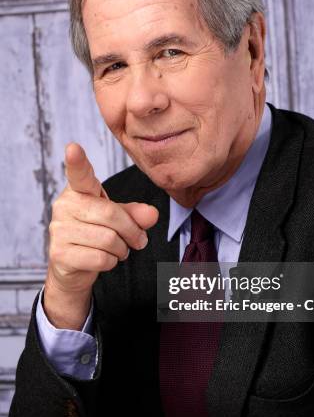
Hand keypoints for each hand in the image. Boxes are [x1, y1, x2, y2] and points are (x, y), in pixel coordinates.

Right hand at [44, 143, 158, 329]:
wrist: (73, 267)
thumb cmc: (96, 234)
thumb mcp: (119, 219)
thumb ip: (136, 213)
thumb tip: (152, 214)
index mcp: (79, 190)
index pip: (79, 174)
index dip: (77, 162)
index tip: (73, 148)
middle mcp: (64, 206)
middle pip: (111, 215)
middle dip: (132, 232)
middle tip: (139, 240)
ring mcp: (59, 230)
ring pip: (108, 239)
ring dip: (122, 249)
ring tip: (118, 250)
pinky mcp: (60, 253)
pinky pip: (100, 258)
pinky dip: (111, 262)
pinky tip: (106, 259)